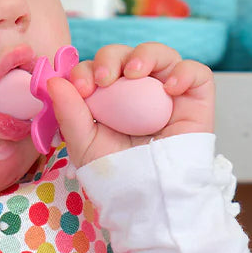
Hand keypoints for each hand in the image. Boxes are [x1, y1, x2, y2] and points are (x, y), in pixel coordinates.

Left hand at [46, 42, 214, 167]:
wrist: (150, 197)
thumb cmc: (117, 173)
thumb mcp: (84, 143)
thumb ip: (69, 112)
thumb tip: (54, 80)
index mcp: (112, 97)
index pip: (99, 68)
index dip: (88, 69)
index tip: (81, 88)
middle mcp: (140, 90)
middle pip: (127, 55)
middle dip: (111, 58)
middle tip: (104, 79)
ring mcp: (169, 92)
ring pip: (161, 55)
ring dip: (145, 55)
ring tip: (134, 72)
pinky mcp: (196, 100)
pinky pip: (197, 72)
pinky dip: (184, 72)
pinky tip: (169, 88)